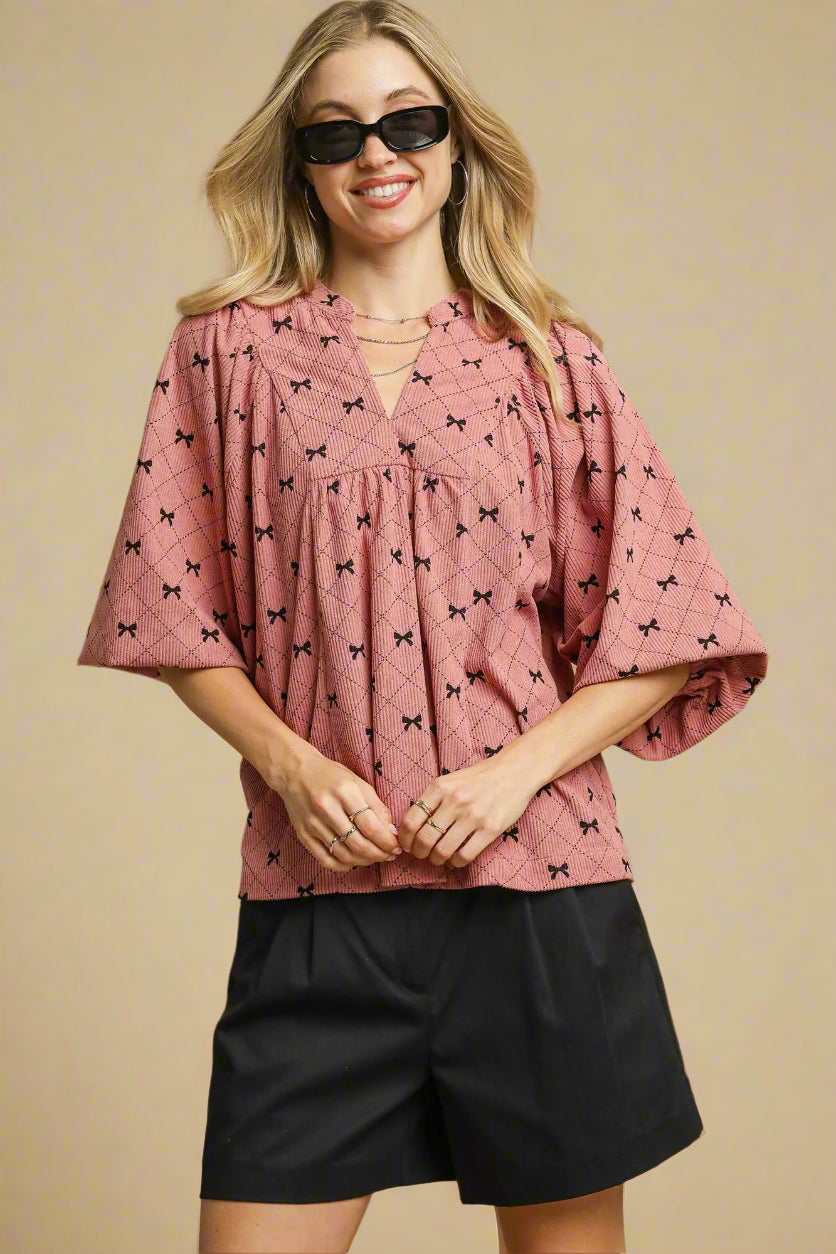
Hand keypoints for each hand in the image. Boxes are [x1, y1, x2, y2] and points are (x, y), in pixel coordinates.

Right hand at [272, 748, 402, 873]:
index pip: (371, 826)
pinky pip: (326, 860)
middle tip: (389, 855)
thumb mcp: (358, 782)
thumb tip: (391, 832)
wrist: (295, 772)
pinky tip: (354, 861)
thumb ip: (376, 807)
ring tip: (374, 857)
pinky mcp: (303, 835)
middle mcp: (327, 809)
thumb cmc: (330, 776)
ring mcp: (313, 824)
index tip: (397, 847)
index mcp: (344, 792)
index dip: (387, 841)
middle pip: (358, 843)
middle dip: (379, 854)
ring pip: (344, 854)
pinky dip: (343, 866)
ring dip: (364, 860)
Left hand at [395, 753, 537, 867]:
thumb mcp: (450, 780)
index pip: (411, 820)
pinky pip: (465, 855)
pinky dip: (456, 862)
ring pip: (443, 850)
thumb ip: (432, 800)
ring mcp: (473, 816)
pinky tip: (456, 859)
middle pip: (425, 838)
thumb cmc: (479, 778)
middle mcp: (454, 801)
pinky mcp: (490, 829)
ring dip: (436, 859)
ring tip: (438, 857)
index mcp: (440, 787)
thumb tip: (412, 827)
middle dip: (419, 852)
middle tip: (422, 854)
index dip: (404, 839)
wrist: (514, 772)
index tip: (406, 845)